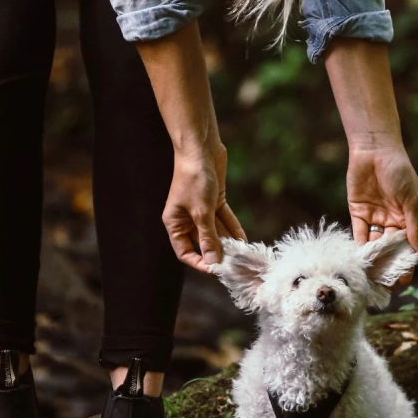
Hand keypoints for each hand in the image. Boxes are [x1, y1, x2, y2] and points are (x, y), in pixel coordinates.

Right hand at [162, 143, 246, 272]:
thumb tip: (213, 261)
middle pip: (201, 243)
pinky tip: (243, 240)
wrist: (200, 148)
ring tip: (241, 254)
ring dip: (227, 242)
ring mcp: (201, 210)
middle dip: (216, 253)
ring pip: (215, 232)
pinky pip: (223, 220)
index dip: (199, 262)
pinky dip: (232, 229)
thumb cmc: (194, 178)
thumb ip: (208, 237)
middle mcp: (186, 218)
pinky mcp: (214, 200)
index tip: (215, 270)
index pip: (185, 252)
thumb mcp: (202, 212)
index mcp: (174, 223)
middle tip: (233, 264)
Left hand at [347, 145, 417, 284]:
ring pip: (373, 243)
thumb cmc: (399, 171)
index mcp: (408, 216)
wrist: (375, 150)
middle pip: (390, 247)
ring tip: (371, 278)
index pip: (408, 244)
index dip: (406, 262)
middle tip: (385, 285)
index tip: (404, 280)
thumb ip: (413, 225)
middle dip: (388, 265)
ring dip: (372, 259)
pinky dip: (358, 246)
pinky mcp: (358, 211)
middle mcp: (391, 219)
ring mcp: (374, 216)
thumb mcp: (411, 198)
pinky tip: (359, 260)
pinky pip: (358, 233)